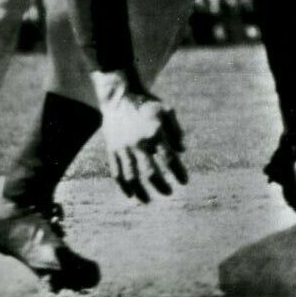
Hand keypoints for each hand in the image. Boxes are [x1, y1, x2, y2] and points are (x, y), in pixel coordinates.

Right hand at [92, 71, 188, 202]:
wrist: (120, 96)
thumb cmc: (147, 103)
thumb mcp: (167, 111)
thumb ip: (176, 131)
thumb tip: (182, 151)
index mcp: (155, 133)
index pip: (169, 159)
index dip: (178, 173)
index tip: (184, 182)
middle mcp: (138, 143)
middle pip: (150, 172)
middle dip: (161, 185)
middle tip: (169, 193)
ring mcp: (123, 147)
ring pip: (131, 176)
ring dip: (140, 191)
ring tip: (147, 200)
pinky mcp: (112, 149)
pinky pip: (117, 172)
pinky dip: (123, 185)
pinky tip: (130, 194)